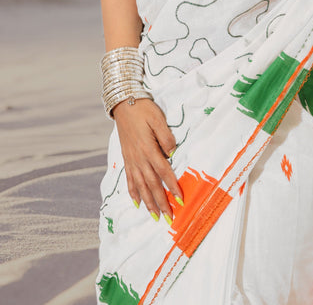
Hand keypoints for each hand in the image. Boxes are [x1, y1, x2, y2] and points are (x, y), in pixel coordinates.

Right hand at [113, 97, 182, 223]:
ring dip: (148, 202)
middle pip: (152, 184)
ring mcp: (131, 159)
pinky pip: (129, 179)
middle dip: (161, 202)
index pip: (163, 172)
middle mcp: (139, 158)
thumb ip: (166, 137)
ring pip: (140, 186)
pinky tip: (137, 203)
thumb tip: (172, 154)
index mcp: (148, 149)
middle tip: (169, 218)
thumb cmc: (143, 109)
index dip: (172, 186)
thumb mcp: (158, 119)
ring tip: (155, 216)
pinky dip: (133, 192)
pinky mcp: (126, 158)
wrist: (123, 103)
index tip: (180, 200)